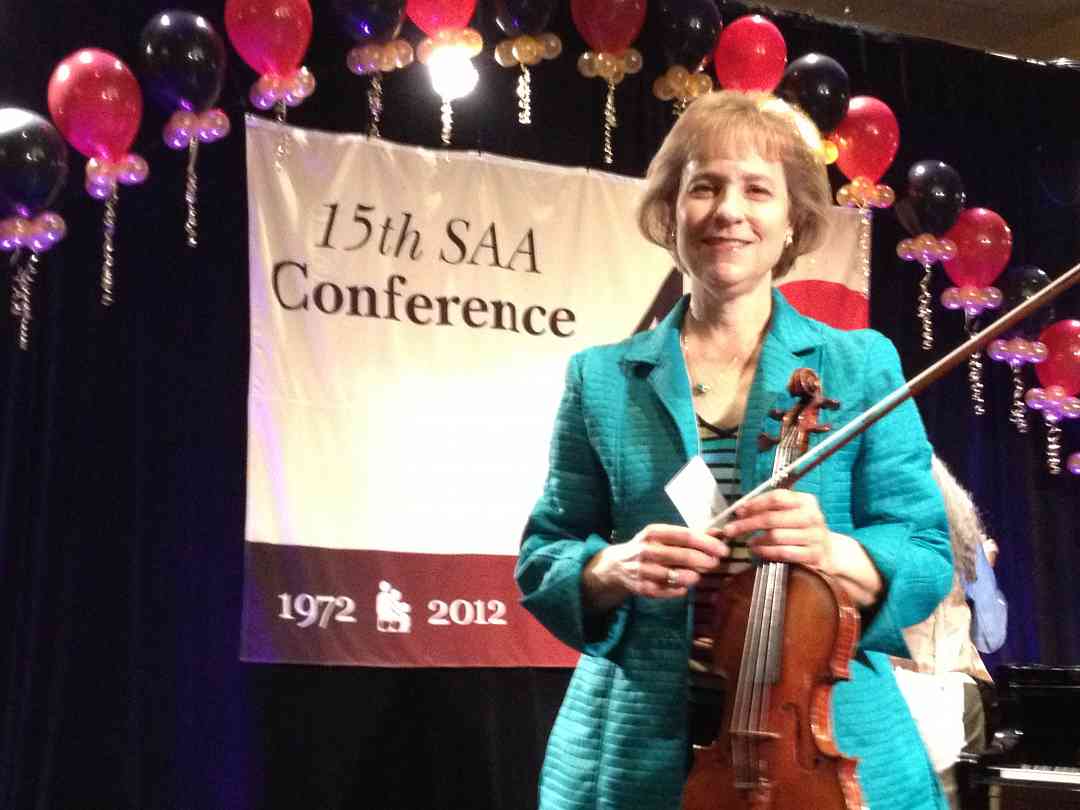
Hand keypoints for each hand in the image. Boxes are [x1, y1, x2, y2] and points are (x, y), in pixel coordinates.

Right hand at [582, 524, 728, 610]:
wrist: (616, 566)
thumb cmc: (647, 548)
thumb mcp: (663, 536)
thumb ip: (690, 536)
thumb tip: (719, 533)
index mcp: (653, 532)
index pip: (683, 535)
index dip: (705, 542)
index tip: (723, 549)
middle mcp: (646, 550)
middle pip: (679, 555)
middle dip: (701, 560)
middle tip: (716, 563)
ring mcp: (642, 570)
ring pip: (670, 575)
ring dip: (689, 576)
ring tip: (699, 576)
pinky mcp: (641, 588)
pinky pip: (663, 591)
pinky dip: (676, 590)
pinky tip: (685, 587)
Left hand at [722, 490, 832, 572]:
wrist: (830, 551)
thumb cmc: (803, 530)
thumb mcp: (793, 514)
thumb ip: (771, 509)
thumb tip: (741, 510)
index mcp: (806, 501)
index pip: (776, 498)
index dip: (754, 504)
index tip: (738, 511)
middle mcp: (812, 516)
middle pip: (772, 518)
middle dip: (747, 524)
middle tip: (731, 530)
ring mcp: (814, 536)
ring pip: (776, 536)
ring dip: (756, 540)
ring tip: (747, 543)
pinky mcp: (814, 554)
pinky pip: (784, 552)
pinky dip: (767, 552)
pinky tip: (758, 551)